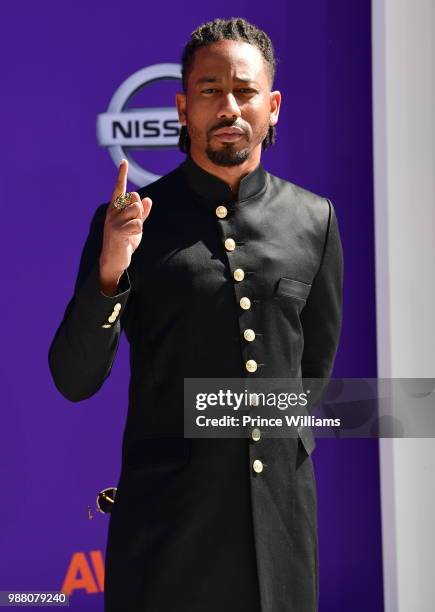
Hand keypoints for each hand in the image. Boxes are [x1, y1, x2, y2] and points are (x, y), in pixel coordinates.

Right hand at [99, 159, 152, 294]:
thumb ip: (142, 214)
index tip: (124, 161)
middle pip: (135, 199)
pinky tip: (129, 238)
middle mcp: (112, 211)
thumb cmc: (124, 242)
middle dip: (140, 210)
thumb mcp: (135, 226)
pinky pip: (138, 224)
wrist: (115, 260)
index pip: (119, 188)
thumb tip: (148, 199)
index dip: (122, 175)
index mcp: (115, 208)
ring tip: (130, 232)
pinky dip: (138, 232)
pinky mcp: (118, 231)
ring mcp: (113, 221)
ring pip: (137, 211)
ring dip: (139, 223)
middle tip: (132, 224)